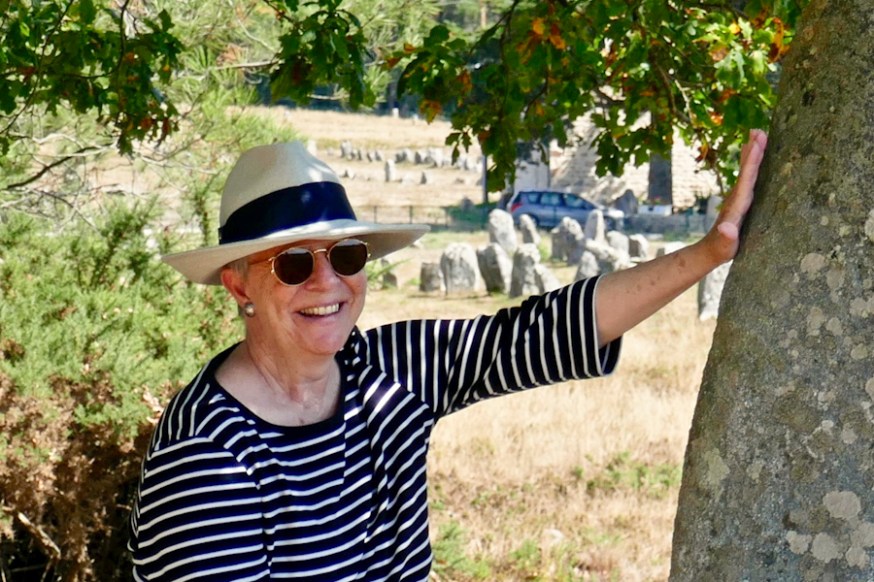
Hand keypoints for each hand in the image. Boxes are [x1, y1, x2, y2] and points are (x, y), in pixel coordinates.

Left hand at [703, 129, 767, 263]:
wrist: (708, 253)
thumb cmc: (719, 251)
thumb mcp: (723, 247)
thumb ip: (725, 238)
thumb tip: (726, 228)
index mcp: (736, 205)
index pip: (746, 179)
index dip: (752, 161)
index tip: (758, 143)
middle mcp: (735, 198)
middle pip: (745, 170)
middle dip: (752, 150)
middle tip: (758, 130)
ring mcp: (737, 198)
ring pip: (746, 172)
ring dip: (752, 154)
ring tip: (758, 135)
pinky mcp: (741, 202)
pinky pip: (749, 179)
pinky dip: (753, 166)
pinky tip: (758, 160)